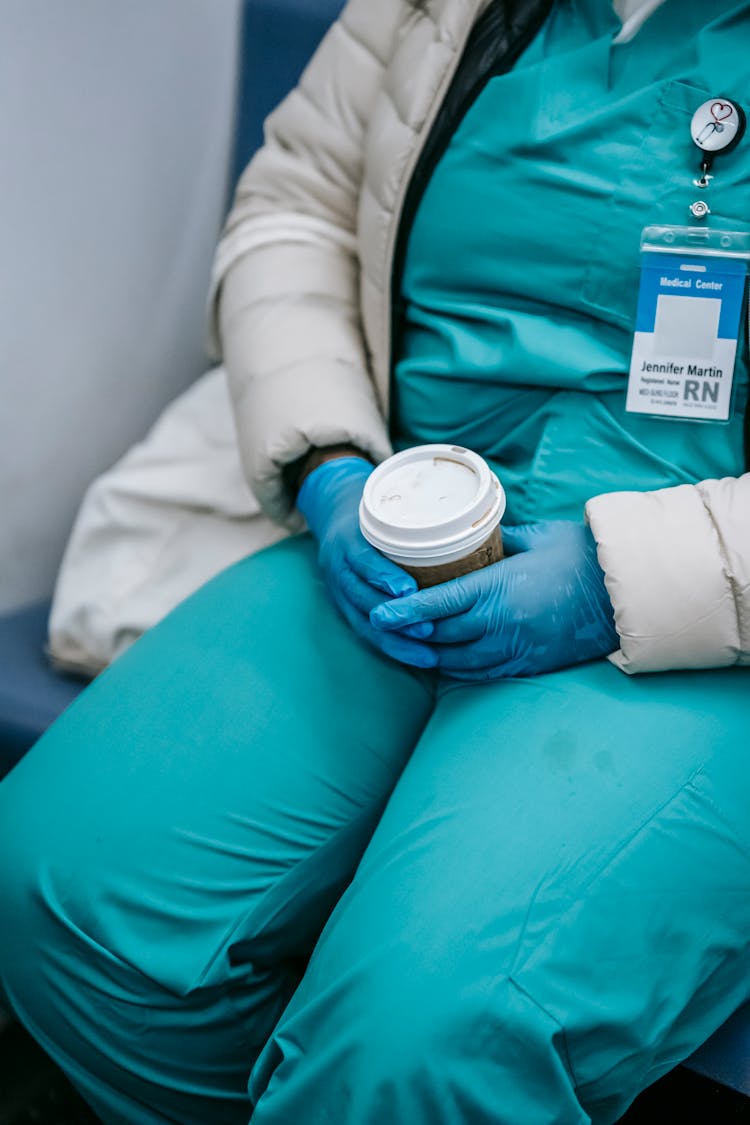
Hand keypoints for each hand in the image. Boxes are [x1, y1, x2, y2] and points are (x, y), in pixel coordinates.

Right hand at [297, 456, 436, 667]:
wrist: (333, 511)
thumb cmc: (375, 509)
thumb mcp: (387, 506)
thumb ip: (421, 519)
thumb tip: (490, 528)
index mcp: (348, 539)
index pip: (362, 559)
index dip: (383, 576)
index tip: (409, 589)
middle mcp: (339, 567)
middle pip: (361, 598)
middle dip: (395, 618)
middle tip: (428, 631)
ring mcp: (339, 590)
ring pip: (363, 623)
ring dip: (396, 641)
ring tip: (428, 655)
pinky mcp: (345, 607)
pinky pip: (366, 633)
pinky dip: (392, 646)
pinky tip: (419, 657)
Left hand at [369, 520, 617, 678]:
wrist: (626, 593)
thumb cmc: (581, 556)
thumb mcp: (534, 536)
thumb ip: (496, 539)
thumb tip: (470, 534)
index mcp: (498, 588)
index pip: (437, 604)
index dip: (403, 611)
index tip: (378, 614)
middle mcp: (501, 623)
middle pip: (440, 636)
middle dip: (410, 635)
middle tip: (385, 629)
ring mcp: (515, 648)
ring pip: (458, 661)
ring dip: (431, 656)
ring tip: (410, 646)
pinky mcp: (530, 664)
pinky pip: (484, 673)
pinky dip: (460, 669)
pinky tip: (447, 662)